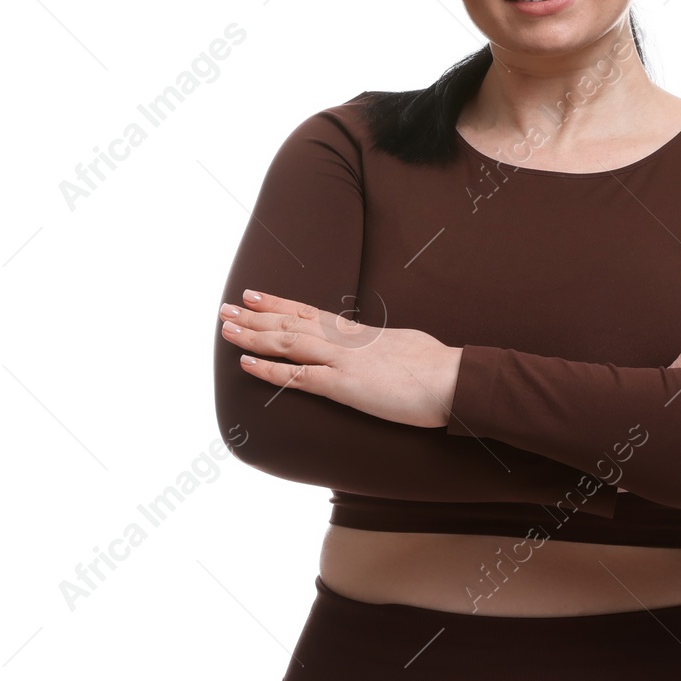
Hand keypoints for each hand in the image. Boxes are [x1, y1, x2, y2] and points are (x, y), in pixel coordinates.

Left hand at [219, 289, 460, 427]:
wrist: (455, 379)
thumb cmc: (439, 368)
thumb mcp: (407, 346)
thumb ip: (386, 347)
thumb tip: (382, 350)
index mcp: (360, 333)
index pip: (311, 313)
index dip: (280, 304)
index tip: (256, 295)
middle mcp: (345, 340)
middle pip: (292, 322)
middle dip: (256, 315)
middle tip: (226, 307)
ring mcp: (342, 360)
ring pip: (288, 343)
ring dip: (253, 335)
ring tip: (226, 327)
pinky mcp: (344, 385)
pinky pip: (297, 377)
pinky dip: (268, 371)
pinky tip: (246, 365)